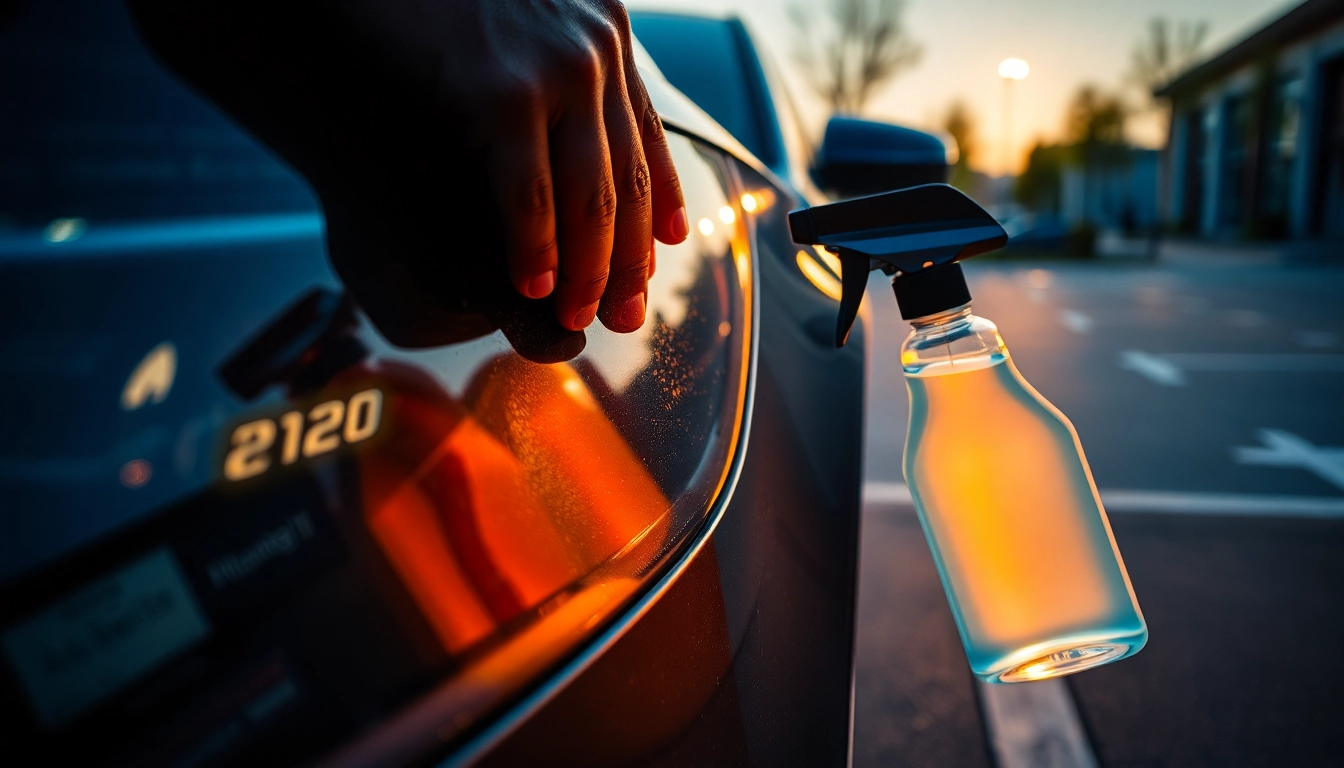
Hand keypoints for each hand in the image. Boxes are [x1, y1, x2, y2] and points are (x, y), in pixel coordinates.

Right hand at [371, 0, 689, 332]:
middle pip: (626, 179)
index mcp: (606, 33)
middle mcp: (597, 52)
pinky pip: (530, 192)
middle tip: (626, 315)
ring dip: (586, 271)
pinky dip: (534, 249)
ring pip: (590, 196)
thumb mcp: (517, 20)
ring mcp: (557, 71)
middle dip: (629, 259)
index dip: (656, 201)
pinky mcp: (504, 92)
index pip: (644, 136)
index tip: (661, 251)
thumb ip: (549, 63)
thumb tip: (556, 127)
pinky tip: (532, 289)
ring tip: (578, 318)